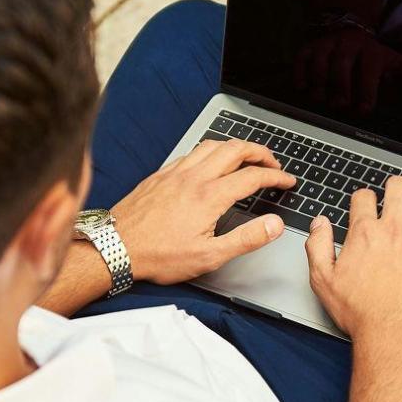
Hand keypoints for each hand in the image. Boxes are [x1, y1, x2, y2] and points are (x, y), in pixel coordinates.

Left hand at [112, 138, 295, 283]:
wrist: (114, 247)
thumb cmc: (157, 255)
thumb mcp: (208, 257)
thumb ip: (246, 239)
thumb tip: (273, 224)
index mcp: (209, 196)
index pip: (253, 176)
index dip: (276, 176)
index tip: (287, 181)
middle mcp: (194, 177)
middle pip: (236, 149)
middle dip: (260, 152)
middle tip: (273, 164)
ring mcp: (176, 172)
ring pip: (213, 144)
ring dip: (236, 146)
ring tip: (247, 157)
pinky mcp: (161, 174)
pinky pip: (192, 152)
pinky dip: (210, 151)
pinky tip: (211, 162)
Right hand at [293, 27, 401, 114]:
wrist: (347, 28)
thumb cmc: (372, 56)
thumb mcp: (395, 62)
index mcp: (371, 52)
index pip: (369, 70)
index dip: (367, 91)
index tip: (363, 110)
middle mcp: (348, 46)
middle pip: (341, 66)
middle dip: (340, 88)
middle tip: (339, 107)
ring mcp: (326, 46)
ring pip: (320, 63)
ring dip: (319, 84)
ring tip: (321, 100)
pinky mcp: (308, 48)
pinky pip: (300, 59)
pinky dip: (300, 74)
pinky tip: (303, 88)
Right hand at [304, 175, 401, 347]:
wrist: (392, 336)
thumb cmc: (360, 314)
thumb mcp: (323, 281)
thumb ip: (317, 246)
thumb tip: (319, 223)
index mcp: (365, 234)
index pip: (364, 197)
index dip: (363, 198)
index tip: (366, 206)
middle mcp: (394, 231)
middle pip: (398, 187)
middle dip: (395, 188)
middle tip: (395, 196)